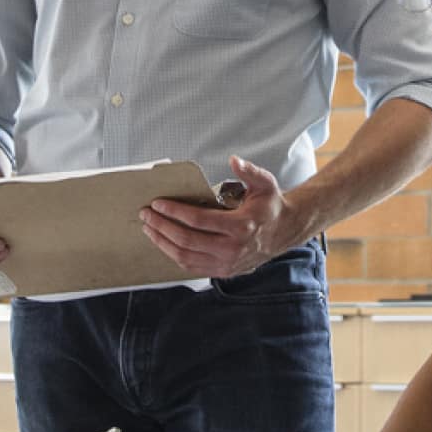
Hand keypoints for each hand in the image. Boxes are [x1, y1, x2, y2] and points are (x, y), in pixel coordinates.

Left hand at [139, 155, 301, 278]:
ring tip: (149, 229)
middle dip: (161, 226)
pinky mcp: (223, 271)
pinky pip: (192, 267)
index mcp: (241, 226)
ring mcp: (227, 263)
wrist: (285, 231)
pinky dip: (174, 256)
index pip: (198, 220)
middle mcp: (233, 248)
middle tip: (147, 214)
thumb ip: (249, 171)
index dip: (175, 212)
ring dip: (163, 243)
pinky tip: (164, 243)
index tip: (158, 204)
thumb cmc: (271, 206)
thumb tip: (234, 160)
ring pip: (185, 257)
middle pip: (186, 240)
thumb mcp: (265, 183)